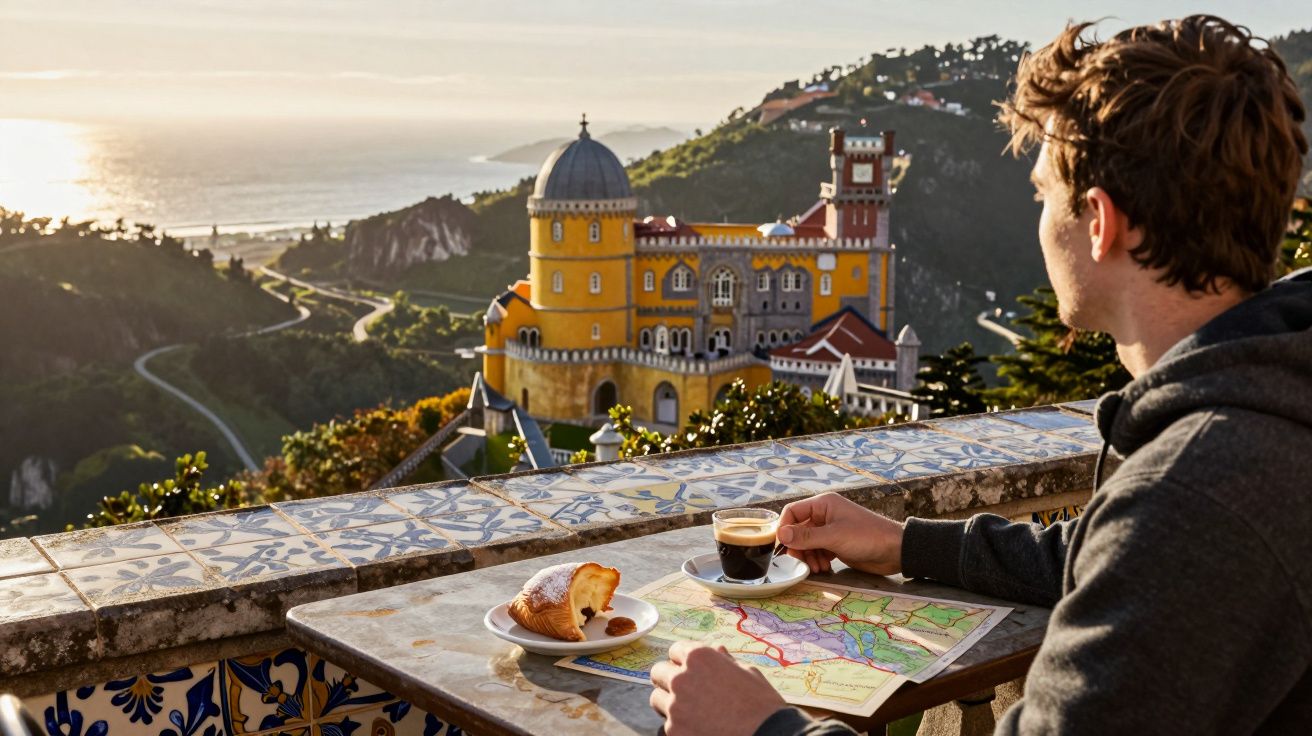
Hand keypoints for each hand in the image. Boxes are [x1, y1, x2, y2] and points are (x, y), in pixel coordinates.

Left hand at [650, 641, 784, 735]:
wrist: (768, 735)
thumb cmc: (761, 703)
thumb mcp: (747, 672)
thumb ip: (725, 661)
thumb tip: (717, 650)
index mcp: (699, 657)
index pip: (675, 650)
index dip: (684, 660)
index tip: (691, 669)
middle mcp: (682, 678)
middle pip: (658, 672)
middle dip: (669, 678)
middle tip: (685, 689)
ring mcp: (675, 707)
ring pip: (657, 698)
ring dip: (669, 702)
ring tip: (690, 710)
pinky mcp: (674, 731)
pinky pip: (667, 724)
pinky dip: (679, 725)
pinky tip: (697, 727)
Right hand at [778, 492, 903, 575]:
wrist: (895, 551)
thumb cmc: (867, 537)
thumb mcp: (834, 537)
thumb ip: (806, 537)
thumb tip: (781, 535)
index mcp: (823, 504)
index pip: (792, 512)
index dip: (785, 528)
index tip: (783, 547)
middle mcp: (824, 515)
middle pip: (798, 530)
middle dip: (798, 547)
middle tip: (799, 563)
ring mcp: (830, 530)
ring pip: (807, 543)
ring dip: (808, 556)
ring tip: (817, 568)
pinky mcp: (836, 544)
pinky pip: (818, 551)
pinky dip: (817, 560)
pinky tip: (824, 568)